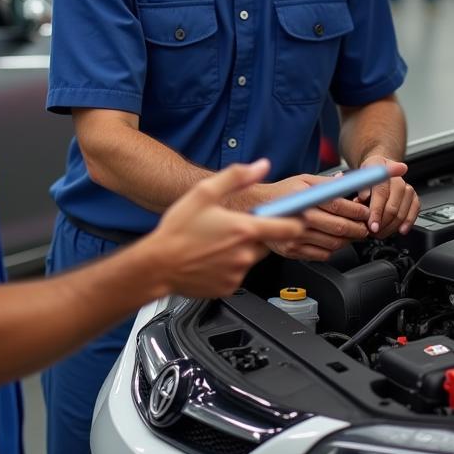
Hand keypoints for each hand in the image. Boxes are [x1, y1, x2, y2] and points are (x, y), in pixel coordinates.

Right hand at [147, 159, 302, 297]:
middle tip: (233, 226)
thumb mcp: (205, 192)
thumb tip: (260, 166)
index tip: (294, 216)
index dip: (296, 221)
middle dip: (257, 233)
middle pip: (268, 242)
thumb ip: (237, 176)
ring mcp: (238, 273)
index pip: (290, 228)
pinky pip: (237, 273)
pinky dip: (229, 265)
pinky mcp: (229, 287)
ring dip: (241, 249)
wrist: (158, 265)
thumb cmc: (178, 230)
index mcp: (245, 230)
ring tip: (216, 241)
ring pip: (251, 258)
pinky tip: (211, 256)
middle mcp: (246, 254)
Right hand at [248, 173, 370, 261]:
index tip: (365, 212)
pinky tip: (334, 241)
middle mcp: (299, 218)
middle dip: (358, 228)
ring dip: (348, 241)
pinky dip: (333, 250)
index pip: (337, 205)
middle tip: (365, 226)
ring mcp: (295, 237)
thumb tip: (348, 183)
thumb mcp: (303, 180)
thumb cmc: (280, 193)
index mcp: (303, 198)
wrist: (255, 209)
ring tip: (353, 234)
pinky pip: (321, 255)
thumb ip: (327, 183)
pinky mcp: (292, 251)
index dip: (356, 210)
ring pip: (333, 244)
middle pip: (338, 227)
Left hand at [357, 157, 418, 237]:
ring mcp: (407, 188)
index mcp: (381, 170)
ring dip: (391, 227)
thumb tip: (361, 200)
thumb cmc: (367, 176)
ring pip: (402, 212)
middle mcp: (397, 179)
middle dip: (382, 223)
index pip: (380, 193)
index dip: (376, 212)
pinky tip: (400, 230)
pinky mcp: (414, 196)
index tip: (372, 225)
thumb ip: (359, 189)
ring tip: (380, 233)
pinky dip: (408, 223)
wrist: (379, 168)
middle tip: (373, 232)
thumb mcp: (358, 178)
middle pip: (392, 207)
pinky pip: (414, 211)